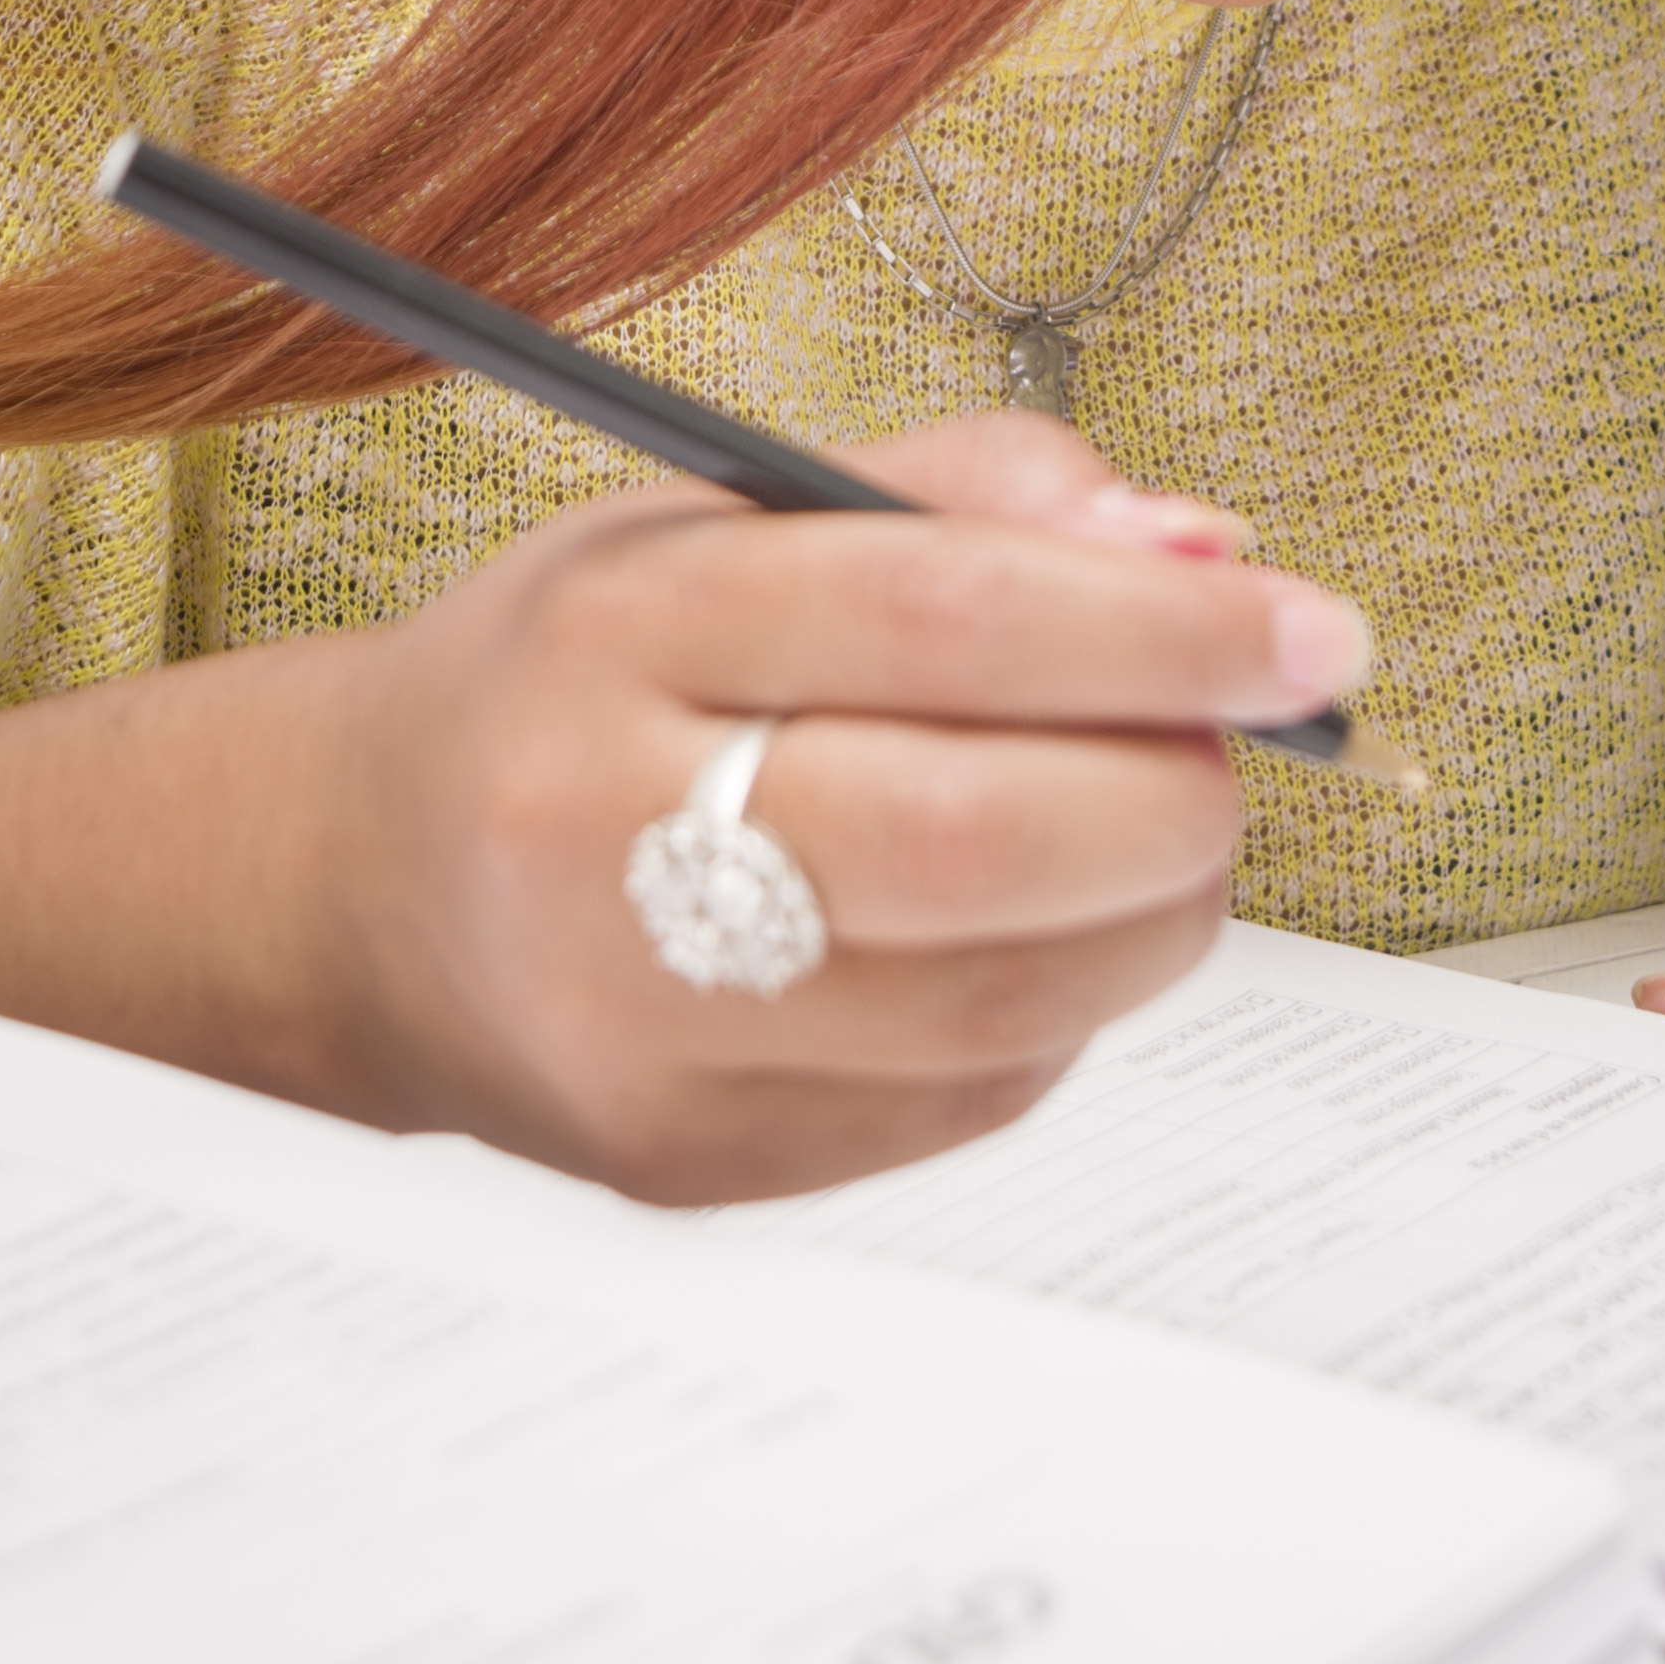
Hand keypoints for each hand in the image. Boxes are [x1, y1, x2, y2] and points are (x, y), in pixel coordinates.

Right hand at [314, 408, 1368, 1204]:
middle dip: (1178, 786)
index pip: (938, 618)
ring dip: (1151, 906)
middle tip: (1240, 736)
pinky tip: (1022, 930)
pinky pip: (971, 1098)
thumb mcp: (724, 519)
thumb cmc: (579, 681)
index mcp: (617, 633)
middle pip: (979, 835)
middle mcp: (604, 838)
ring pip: (1006, 997)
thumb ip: (966, 500)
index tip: (1308, 628)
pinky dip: (1058, 1003)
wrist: (357, 891)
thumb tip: (1205, 548)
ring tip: (1144, 824)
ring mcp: (645, 1027)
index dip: (1162, 627)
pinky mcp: (695, 1163)